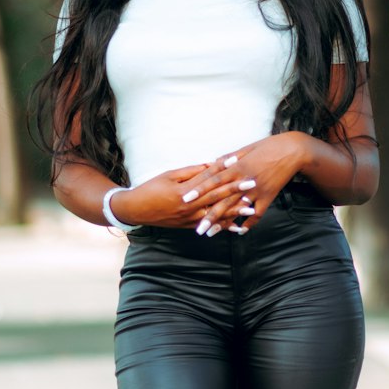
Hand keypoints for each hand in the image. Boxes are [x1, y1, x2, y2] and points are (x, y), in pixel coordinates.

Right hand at [109, 164, 247, 229]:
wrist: (136, 210)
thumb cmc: (150, 188)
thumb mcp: (169, 175)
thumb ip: (190, 172)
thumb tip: (209, 165)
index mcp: (184, 191)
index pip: (207, 177)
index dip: (223, 169)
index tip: (238, 162)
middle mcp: (189, 206)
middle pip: (216, 196)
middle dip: (236, 190)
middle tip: (252, 183)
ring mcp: (189, 218)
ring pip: (216, 214)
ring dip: (235, 211)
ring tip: (251, 208)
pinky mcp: (189, 226)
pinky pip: (210, 226)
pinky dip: (224, 226)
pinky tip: (236, 226)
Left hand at [181, 133, 310, 235]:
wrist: (292, 151)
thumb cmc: (267, 147)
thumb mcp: (245, 149)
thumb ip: (227, 159)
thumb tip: (212, 164)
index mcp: (236, 166)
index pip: (213, 180)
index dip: (199, 190)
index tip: (185, 199)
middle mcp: (244, 180)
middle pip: (223, 200)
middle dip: (208, 215)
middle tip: (196, 228)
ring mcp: (256, 190)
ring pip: (237, 210)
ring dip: (223, 223)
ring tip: (211, 233)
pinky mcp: (268, 197)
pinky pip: (257, 214)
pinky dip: (248, 224)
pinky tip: (238, 232)